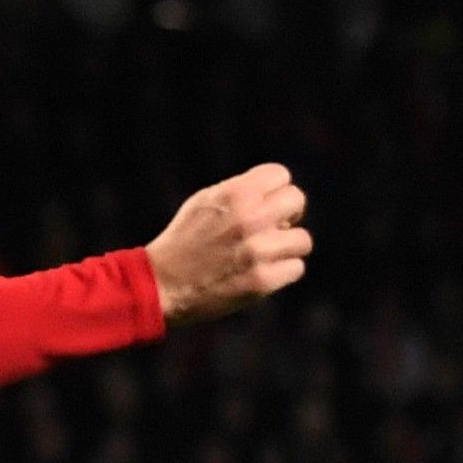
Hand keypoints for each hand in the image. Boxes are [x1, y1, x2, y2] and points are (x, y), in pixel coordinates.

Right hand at [146, 163, 311, 328]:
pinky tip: (261, 273)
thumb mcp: (203, 202)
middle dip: (287, 214)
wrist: (160, 286)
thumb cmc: (182, 242)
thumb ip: (240, 192)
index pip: (281, 176)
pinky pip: (295, 269)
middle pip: (296, 201)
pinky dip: (282, 273)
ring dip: (287, 247)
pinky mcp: (262, 281)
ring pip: (302, 240)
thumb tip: (276, 194)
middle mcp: (250, 218)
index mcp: (235, 194)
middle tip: (272, 229)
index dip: (274, 191)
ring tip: (266, 255)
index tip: (264, 205)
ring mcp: (258, 251)